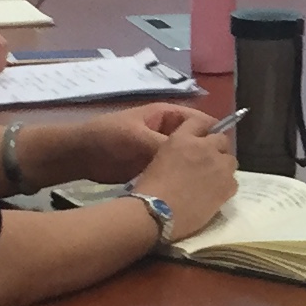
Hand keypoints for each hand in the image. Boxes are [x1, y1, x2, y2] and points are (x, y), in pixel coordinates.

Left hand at [63, 102, 215, 183]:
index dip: (215, 134)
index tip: (224, 154)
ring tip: (209, 184)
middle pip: (198, 140)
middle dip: (207, 154)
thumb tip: (192, 155)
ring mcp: (162, 149)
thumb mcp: (139, 139)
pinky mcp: (155, 166)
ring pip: (188, 157)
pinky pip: (175, 170)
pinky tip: (192, 190)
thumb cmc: (109, 138)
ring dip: (195, 168)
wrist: (81, 156)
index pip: (202, 120)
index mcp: (168, 115)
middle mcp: (169, 130)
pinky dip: (182, 177)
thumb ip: (166, 146)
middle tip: (220, 173)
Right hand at [131, 122, 239, 235]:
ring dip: (222, 167)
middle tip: (207, 164)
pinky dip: (226, 186)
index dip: (204, 131)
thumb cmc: (149, 189)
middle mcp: (204, 147)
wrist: (156, 212)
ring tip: (212, 180)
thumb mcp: (160, 158)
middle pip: (221, 140)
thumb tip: (188, 157)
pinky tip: (214, 195)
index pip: (200, 122)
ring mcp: (218, 166)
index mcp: (182, 139)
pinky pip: (233, 181)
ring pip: (230, 160)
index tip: (203, 140)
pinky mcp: (228, 185)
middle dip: (216, 149)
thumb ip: (178, 151)